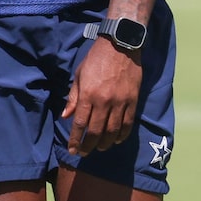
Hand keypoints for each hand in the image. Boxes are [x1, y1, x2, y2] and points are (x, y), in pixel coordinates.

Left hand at [64, 36, 141, 158]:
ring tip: (99, 148)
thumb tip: (66, 117)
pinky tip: (116, 140)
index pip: (80, 124)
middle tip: (84, 153)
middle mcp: (104, 101)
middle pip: (96, 131)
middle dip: (88, 145)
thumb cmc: (95, 60)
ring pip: (113, 130)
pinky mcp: (133, 100)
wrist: (120, 46)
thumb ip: (73, 98)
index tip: (73, 150)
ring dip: (105, 142)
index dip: (76, 139)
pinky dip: (122, 134)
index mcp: (88, 95)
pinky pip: (128, 123)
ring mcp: (121, 101)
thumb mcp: (79, 76)